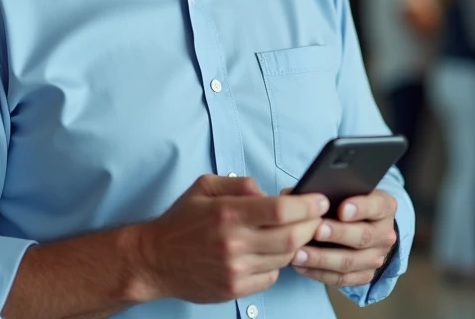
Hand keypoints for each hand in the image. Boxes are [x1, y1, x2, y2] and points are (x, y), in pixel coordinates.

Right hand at [130, 174, 328, 303]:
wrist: (154, 260)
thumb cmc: (181, 221)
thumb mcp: (205, 186)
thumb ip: (241, 184)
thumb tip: (271, 193)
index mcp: (228, 213)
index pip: (280, 211)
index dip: (307, 206)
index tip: (319, 201)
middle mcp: (234, 243)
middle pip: (292, 238)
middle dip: (312, 226)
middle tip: (316, 218)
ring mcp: (236, 270)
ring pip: (285, 259)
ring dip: (295, 245)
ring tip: (290, 233)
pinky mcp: (235, 289)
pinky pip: (271, 277)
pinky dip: (276, 264)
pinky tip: (266, 253)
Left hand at [291, 191, 398, 287]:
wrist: (364, 227)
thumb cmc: (347, 204)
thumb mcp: (344, 191)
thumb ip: (324, 191)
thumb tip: (292, 195)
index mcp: (384, 208)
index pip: (377, 206)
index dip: (361, 207)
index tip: (342, 209)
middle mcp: (385, 234)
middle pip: (364, 236)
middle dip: (338, 234)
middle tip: (316, 230)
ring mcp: (376, 258)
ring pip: (350, 262)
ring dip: (322, 259)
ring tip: (299, 254)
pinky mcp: (364, 276)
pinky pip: (342, 279)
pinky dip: (319, 273)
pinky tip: (301, 266)